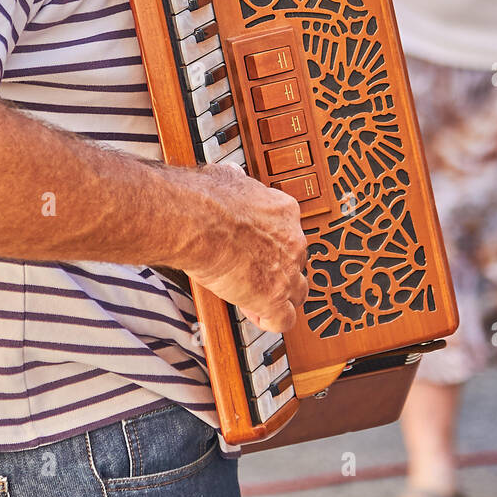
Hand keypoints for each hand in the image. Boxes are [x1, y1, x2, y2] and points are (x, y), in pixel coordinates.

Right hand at [177, 162, 307, 334]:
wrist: (197, 220)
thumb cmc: (206, 198)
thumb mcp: (228, 178)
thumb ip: (236, 183)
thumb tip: (230, 175)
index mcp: (284, 210)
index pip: (289, 232)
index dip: (272, 243)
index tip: (256, 248)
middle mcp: (292, 240)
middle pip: (297, 261)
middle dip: (278, 269)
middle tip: (254, 273)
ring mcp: (286, 270)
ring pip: (298, 291)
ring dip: (281, 296)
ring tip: (258, 299)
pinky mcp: (273, 298)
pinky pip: (283, 319)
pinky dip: (270, 321)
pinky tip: (256, 316)